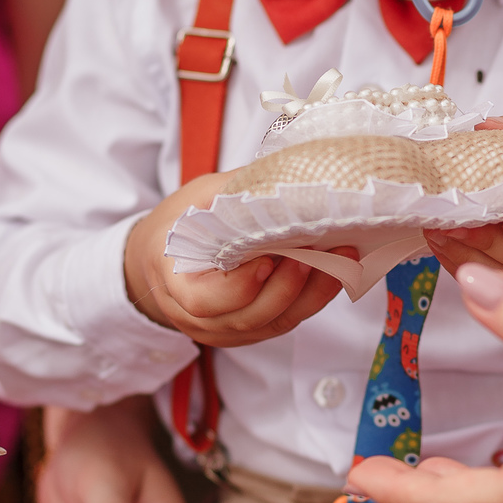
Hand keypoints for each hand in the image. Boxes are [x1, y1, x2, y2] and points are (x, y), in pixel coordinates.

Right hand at [124, 172, 354, 346]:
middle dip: (289, 287)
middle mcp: (199, 318)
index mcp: (175, 285)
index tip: (268, 259)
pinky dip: (313, 298)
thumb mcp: (196, 198)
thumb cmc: (178, 225)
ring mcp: (226, 330)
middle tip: (319, 252)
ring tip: (340, 258)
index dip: (241, 286)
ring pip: (274, 323)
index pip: (205, 302)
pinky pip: (285, 321)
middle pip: (249, 317)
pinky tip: (335, 271)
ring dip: (312, 292)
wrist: (162, 259)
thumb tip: (286, 172)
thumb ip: (234, 192)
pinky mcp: (251, 331)